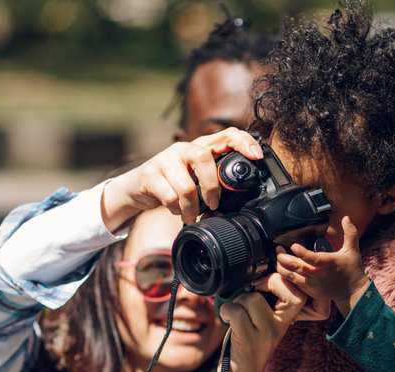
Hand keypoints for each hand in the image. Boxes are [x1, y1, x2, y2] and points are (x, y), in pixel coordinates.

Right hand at [100, 128, 262, 230]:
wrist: (138, 189)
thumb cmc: (174, 185)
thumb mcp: (197, 180)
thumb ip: (216, 182)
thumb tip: (238, 201)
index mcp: (201, 147)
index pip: (227, 134)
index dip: (243, 142)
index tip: (256, 157)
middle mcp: (184, 149)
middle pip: (204, 158)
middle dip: (212, 187)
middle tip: (214, 204)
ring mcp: (165, 159)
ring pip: (186, 185)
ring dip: (192, 207)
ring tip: (192, 215)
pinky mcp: (150, 174)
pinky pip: (170, 197)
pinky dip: (176, 210)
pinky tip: (176, 210)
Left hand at [192, 273, 307, 371]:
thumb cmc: (246, 350)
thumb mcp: (261, 325)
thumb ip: (263, 303)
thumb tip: (251, 276)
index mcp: (286, 321)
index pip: (300, 293)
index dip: (285, 280)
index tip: (266, 282)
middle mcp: (280, 328)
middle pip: (287, 291)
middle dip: (267, 283)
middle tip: (252, 291)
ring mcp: (266, 334)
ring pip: (253, 298)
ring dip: (238, 301)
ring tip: (235, 313)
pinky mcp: (248, 340)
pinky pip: (236, 311)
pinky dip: (226, 311)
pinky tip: (227, 320)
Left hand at [275, 216, 369, 315]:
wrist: (352, 293)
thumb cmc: (352, 270)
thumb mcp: (352, 250)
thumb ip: (350, 233)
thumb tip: (346, 218)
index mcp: (328, 263)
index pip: (313, 258)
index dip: (302, 253)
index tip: (293, 246)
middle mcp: (318, 274)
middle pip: (297, 267)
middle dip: (284, 258)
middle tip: (278, 249)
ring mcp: (312, 284)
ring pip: (292, 276)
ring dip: (282, 266)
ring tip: (278, 257)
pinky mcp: (309, 290)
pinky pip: (293, 283)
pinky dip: (286, 275)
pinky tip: (283, 268)